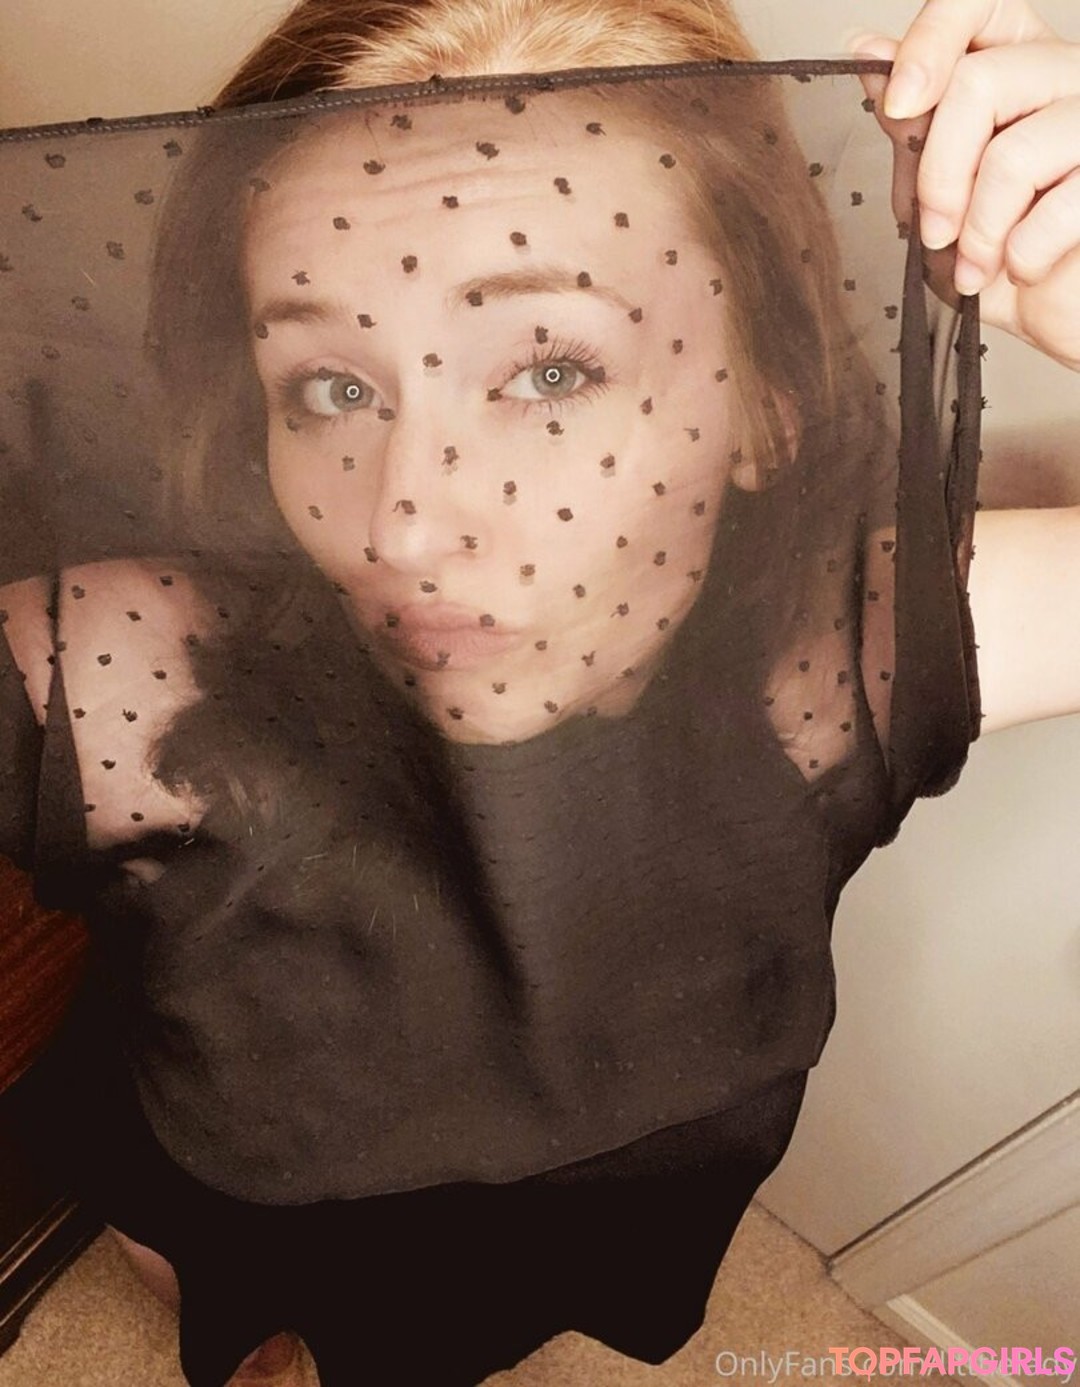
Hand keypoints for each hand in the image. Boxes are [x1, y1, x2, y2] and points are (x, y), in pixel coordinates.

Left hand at [849, 0, 1079, 370]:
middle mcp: (1067, 78)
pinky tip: (1026, 270)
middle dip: (937, 176)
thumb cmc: (1004, 262)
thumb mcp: (938, 199)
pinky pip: (1055, 208)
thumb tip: (868, 55)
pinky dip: (1022, 257)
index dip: (930, 42)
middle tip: (935, 232)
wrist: (1066, 319)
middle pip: (980, 82)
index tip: (899, 105)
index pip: (978, 3)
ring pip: (1012, 152)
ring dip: (977, 230)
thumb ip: (910, 132)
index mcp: (1020, 67)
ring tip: (977, 267)